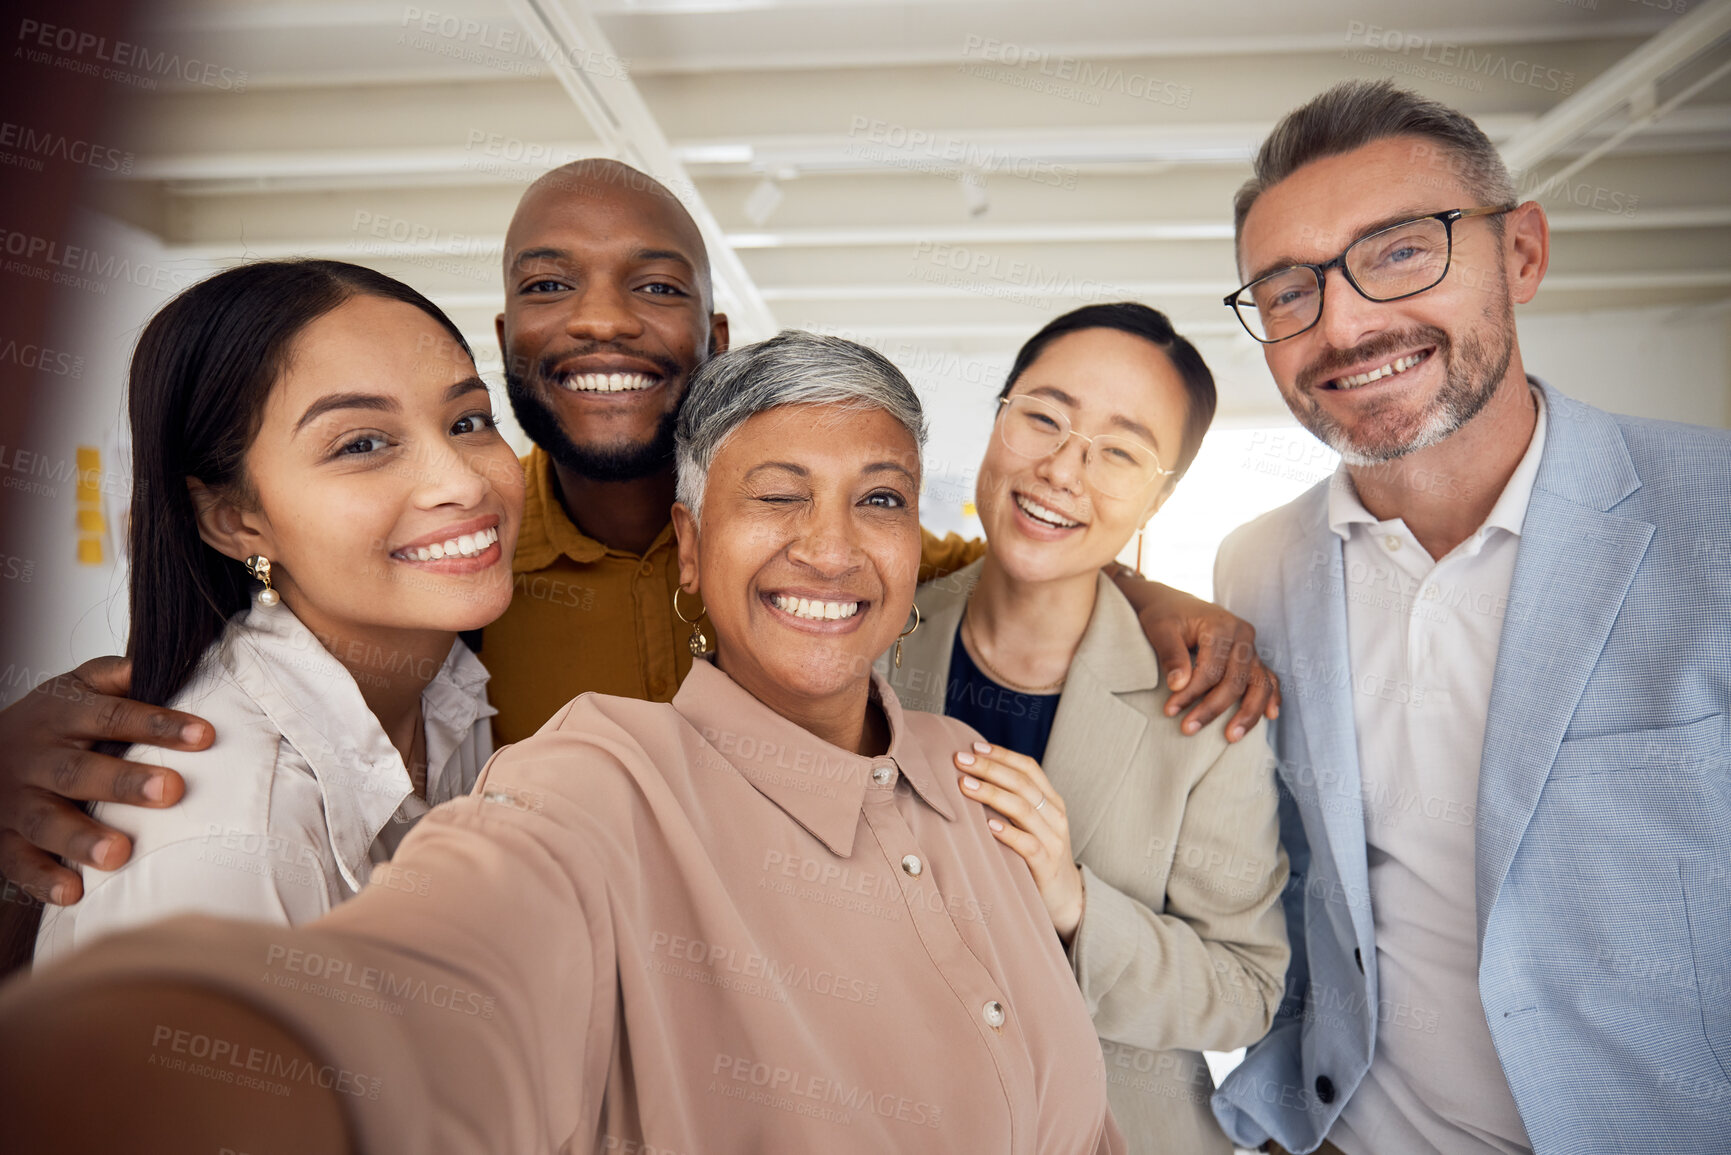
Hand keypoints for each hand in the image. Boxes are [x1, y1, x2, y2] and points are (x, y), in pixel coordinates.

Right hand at [0, 657, 207, 904]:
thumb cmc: (50, 722)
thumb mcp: (76, 687)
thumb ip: (117, 677)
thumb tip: (163, 661)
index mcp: (61, 716)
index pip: (113, 715)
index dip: (158, 724)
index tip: (204, 735)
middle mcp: (36, 758)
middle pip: (78, 770)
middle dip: (124, 782)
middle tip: (171, 789)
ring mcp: (16, 802)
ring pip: (45, 821)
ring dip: (81, 838)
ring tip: (119, 852)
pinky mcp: (3, 840)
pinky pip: (17, 863)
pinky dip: (42, 880)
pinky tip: (73, 893)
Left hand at [954, 741, 1083, 941]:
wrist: (1067, 898)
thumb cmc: (1039, 856)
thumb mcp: (1031, 825)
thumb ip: (1012, 803)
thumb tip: (971, 778)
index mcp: (1051, 801)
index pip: (1029, 768)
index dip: (1002, 755)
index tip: (974, 747)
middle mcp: (1055, 816)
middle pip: (1022, 783)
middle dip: (990, 768)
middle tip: (960, 761)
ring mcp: (1053, 840)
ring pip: (1023, 809)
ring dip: (992, 794)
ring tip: (965, 786)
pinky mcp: (1046, 865)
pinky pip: (1027, 844)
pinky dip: (1007, 832)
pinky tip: (988, 825)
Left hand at [1109, 570, 1279, 741]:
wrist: (1176, 604)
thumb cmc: (1166, 616)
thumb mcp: (1160, 628)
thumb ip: (1170, 654)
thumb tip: (1178, 685)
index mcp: (1221, 626)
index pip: (1211, 669)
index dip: (1192, 693)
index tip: (1170, 711)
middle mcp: (1243, 636)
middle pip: (1236, 680)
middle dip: (1212, 708)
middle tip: (1187, 729)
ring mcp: (1251, 647)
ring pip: (1259, 684)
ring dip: (1247, 713)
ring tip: (1231, 737)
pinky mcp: (1253, 657)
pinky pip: (1268, 679)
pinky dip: (1271, 698)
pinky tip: (1270, 716)